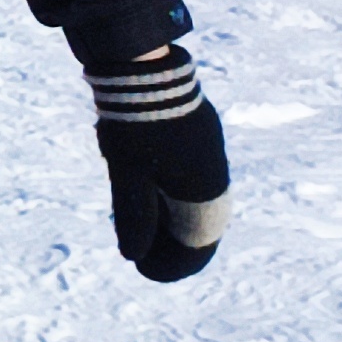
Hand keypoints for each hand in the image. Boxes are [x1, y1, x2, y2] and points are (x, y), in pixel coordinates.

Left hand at [89, 49, 230, 281]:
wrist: (146, 69)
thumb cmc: (134, 124)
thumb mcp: (127, 173)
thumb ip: (133, 214)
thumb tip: (132, 255)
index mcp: (202, 190)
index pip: (196, 244)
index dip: (172, 265)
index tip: (145, 271)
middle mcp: (214, 176)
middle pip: (201, 226)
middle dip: (175, 246)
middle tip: (145, 257)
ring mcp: (210, 156)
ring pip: (197, 203)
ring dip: (175, 221)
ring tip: (145, 230)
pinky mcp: (202, 139)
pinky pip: (195, 181)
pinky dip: (176, 198)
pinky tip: (152, 196)